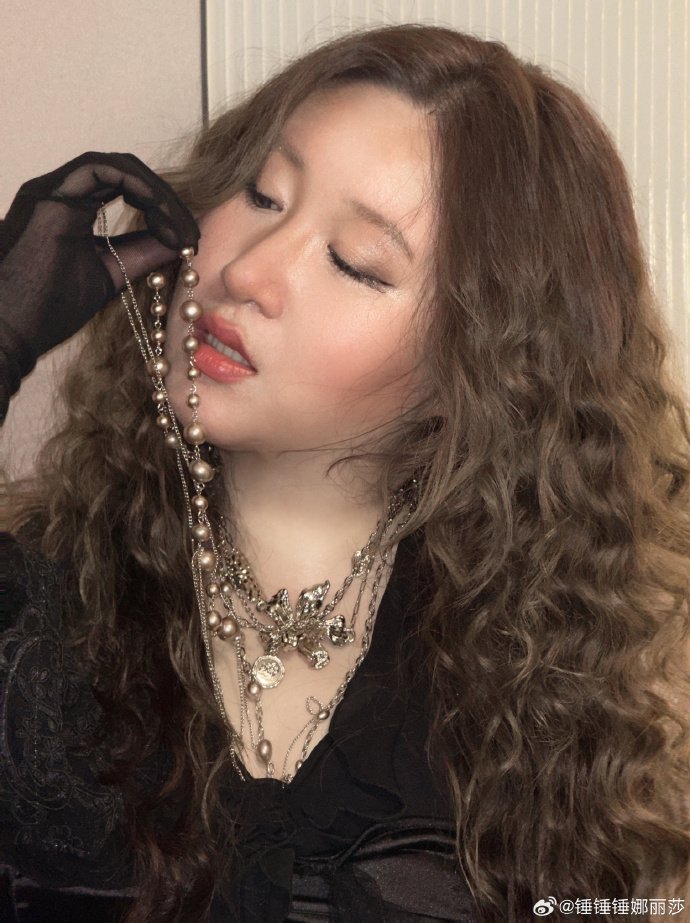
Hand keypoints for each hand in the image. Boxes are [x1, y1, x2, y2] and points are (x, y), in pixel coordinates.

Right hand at [0, 151, 199, 364]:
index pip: (124, 185)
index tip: (186, 238)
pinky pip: (102, 171)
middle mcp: (58, 190)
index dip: (161, 205)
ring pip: (117, 165)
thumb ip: (143, 252)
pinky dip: (139, 188)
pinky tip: (161, 215)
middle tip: (191, 232)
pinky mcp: (49, 198)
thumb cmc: (49, 309)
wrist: (12, 331)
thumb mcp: (112, 274)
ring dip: (157, 193)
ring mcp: (50, 189)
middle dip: (165, 198)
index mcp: (69, 206)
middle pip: (125, 170)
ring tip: (181, 229)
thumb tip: (181, 241)